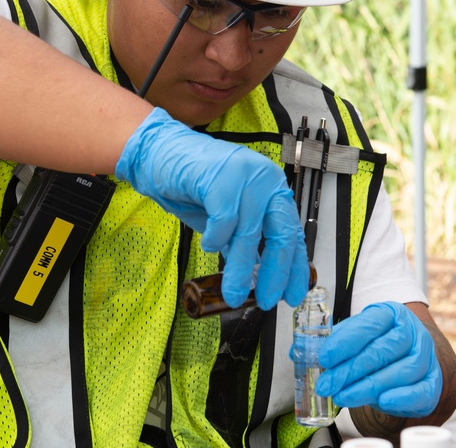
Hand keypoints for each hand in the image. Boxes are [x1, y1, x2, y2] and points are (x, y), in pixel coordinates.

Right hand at [115, 107, 309, 309]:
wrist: (161, 155)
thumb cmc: (194, 187)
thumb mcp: (228, 220)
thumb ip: (247, 241)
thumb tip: (261, 276)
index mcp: (272, 189)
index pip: (292, 232)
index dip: (294, 267)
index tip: (293, 294)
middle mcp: (265, 180)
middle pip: (281, 232)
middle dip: (275, 271)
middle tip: (266, 299)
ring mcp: (245, 175)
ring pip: (249, 232)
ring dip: (239, 267)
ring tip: (232, 292)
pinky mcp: (221, 176)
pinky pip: (224, 220)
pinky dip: (215, 238)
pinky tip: (208, 244)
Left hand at [315, 301, 441, 416]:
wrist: (410, 356)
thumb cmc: (377, 345)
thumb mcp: (355, 335)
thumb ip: (330, 341)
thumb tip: (296, 351)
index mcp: (390, 314)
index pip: (368, 324)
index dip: (345, 342)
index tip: (324, 357)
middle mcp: (412, 332)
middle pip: (382, 350)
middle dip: (350, 369)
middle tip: (327, 384)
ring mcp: (425, 357)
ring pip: (400, 371)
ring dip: (368, 386)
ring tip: (343, 396)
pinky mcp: (432, 382)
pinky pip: (421, 390)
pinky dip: (401, 397)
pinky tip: (381, 401)